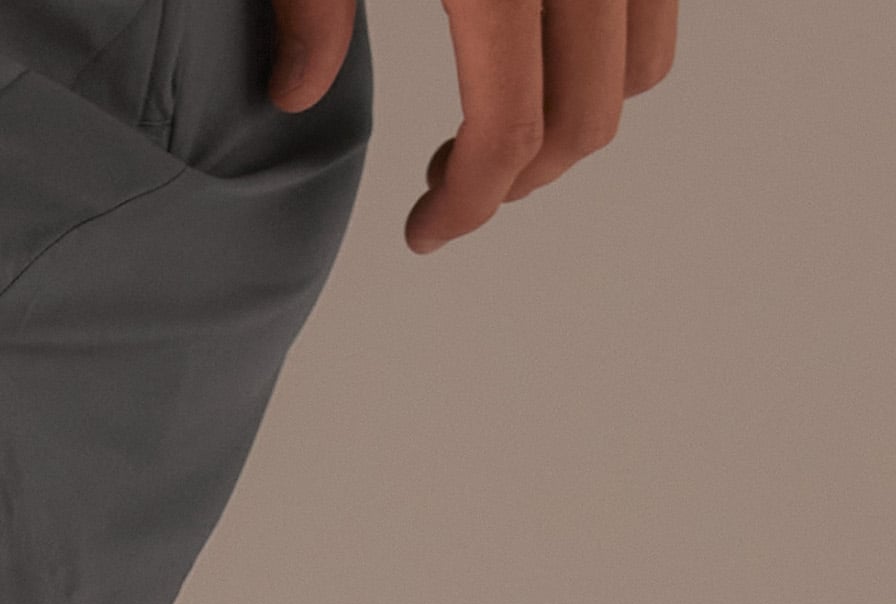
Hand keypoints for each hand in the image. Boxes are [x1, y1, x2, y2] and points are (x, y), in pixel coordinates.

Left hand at [268, 0, 678, 250]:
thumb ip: (313, 5)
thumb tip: (295, 93)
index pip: (510, 130)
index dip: (467, 204)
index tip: (422, 234)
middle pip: (585, 115)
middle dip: (517, 179)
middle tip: (444, 187)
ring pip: (643, 59)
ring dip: (573, 118)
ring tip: (486, 124)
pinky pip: (654, 1)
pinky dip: (607, 48)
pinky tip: (533, 55)